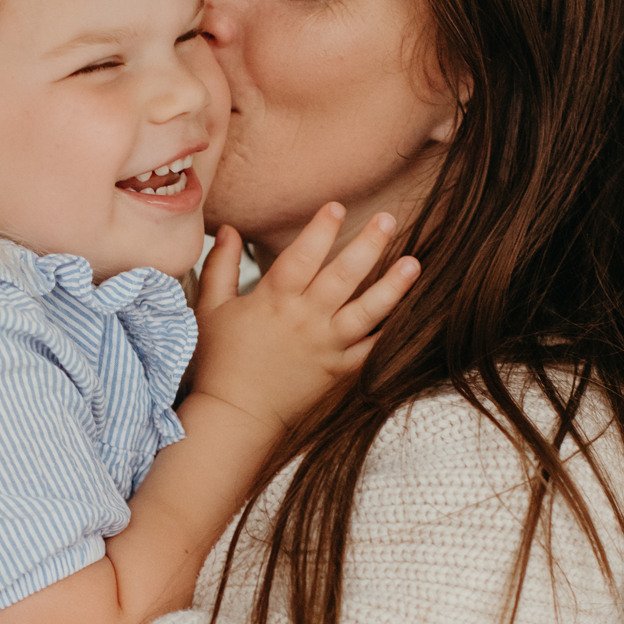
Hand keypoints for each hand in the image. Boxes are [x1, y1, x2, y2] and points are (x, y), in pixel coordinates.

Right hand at [192, 208, 418, 433]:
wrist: (235, 416)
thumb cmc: (218, 362)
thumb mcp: (210, 309)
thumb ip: (220, 267)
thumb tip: (227, 229)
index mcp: (274, 301)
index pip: (303, 257)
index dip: (321, 230)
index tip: (338, 207)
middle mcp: (305, 321)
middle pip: (343, 276)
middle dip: (368, 245)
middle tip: (389, 219)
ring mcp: (326, 347)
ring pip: (367, 312)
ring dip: (392, 286)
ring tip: (413, 263)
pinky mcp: (338, 372)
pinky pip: (371, 350)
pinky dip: (391, 333)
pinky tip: (410, 314)